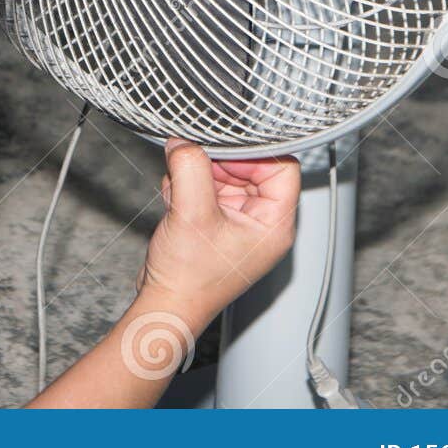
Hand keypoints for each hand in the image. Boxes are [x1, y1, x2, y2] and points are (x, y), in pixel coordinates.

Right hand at [136, 139, 300, 330]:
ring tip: (179, 191)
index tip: (222, 149)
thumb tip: (184, 142)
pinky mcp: (215, 224)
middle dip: (217, 164)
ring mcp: (237, 224)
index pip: (282, 168)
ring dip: (197, 175)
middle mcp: (261, 223)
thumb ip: (190, 168)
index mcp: (274, 224)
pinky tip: (174, 201)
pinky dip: (187, 187)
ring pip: (225, 176)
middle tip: (192, 164)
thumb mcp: (190, 213)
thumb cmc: (188, 279)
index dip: (253, 154)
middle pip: (251, 168)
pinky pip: (207, 189)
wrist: (166, 306)